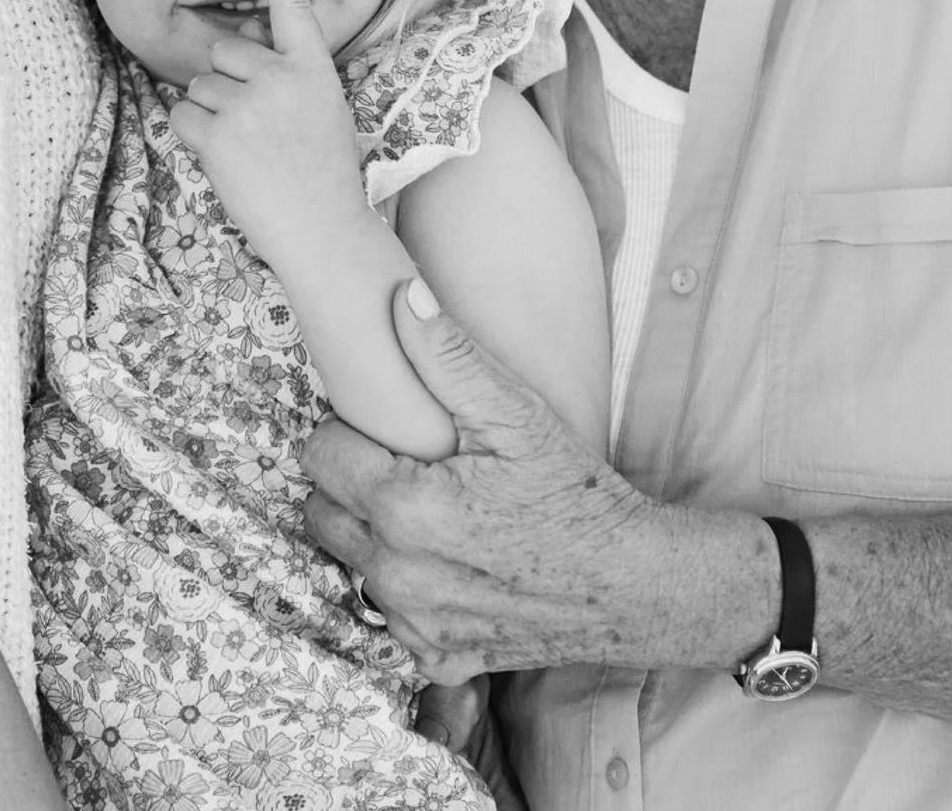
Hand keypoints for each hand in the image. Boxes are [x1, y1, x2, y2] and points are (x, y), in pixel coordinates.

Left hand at [167, 0, 365, 251]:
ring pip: (199, 85)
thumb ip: (289, 78)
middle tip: (255, 127)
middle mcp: (280, 77)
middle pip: (223, 52)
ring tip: (246, 150)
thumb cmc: (323, 175)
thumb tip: (236, 60)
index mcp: (313, 68)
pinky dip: (193, 137)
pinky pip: (182, 117)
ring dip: (210, 114)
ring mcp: (248, 105)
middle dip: (226, 83)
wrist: (323, 231)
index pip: (290, 6)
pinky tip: (225, 160)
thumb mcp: (324, 111)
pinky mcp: (218, 136)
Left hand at [301, 280, 675, 681]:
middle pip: (320, 508)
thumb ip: (448, 354)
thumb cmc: (574, 491)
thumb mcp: (515, 413)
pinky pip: (387, 612)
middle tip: (409, 466)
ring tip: (433, 510)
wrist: (633, 583)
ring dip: (375, 534)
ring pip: (350, 559)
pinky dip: (407, 586)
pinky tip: (451, 562)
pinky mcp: (435, 657)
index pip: (318, 452)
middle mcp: (396, 575)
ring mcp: (413, 624)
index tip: (393, 429)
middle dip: (352, 481)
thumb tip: (402, 295)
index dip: (352, 431)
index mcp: (405, 508)